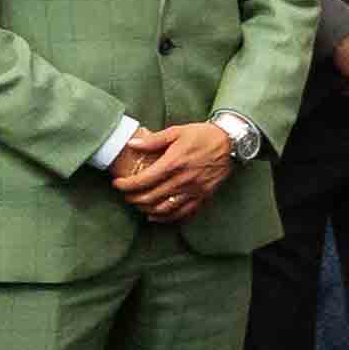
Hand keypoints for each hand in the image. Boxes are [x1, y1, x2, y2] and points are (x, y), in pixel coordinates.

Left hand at [111, 124, 237, 222]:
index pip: (143, 180)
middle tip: (126, 194)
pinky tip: (155, 216)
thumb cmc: (202, 135)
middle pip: (149, 197)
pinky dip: (165, 218)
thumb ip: (153, 140)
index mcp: (173, 163)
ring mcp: (193, 191)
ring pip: (163, 208)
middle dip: (133, 198)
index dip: (126, 185)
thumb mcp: (177, 131)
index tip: (117, 184)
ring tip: (138, 204)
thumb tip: (132, 144)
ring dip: (146, 209)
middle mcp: (182, 180)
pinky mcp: (202, 197)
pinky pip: (181, 213)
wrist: (230, 143)